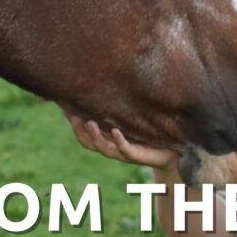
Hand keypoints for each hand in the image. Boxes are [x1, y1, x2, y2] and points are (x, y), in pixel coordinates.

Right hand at [62, 110, 177, 169]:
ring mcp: (124, 152)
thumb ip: (120, 105)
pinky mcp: (138, 156)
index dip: (73, 121)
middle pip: (88, 142)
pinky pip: (125, 150)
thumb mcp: (133, 115)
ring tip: (90, 122)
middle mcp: (112, 146)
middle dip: (79, 130)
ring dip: (95, 136)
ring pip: (104, 148)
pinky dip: (119, 141)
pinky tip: (116, 131)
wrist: (172, 150)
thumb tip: (108, 80)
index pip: (84, 131)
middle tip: (72, 116)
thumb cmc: (150, 130)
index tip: (64, 107)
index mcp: (108, 137)